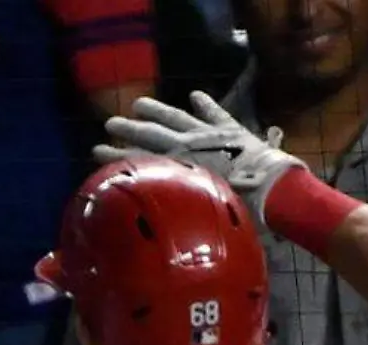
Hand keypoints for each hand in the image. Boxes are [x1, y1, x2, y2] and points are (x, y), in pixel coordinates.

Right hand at [96, 91, 307, 228]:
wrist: (271, 190)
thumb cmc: (234, 209)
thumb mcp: (200, 211)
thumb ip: (177, 212)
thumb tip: (152, 227)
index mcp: (179, 165)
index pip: (142, 158)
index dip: (118, 155)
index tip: (96, 151)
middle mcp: (190, 145)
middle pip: (154, 134)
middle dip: (130, 129)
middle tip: (110, 123)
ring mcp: (212, 134)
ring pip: (178, 117)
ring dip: (159, 110)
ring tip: (139, 103)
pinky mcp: (233, 130)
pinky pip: (215, 113)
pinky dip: (206, 104)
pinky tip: (195, 95)